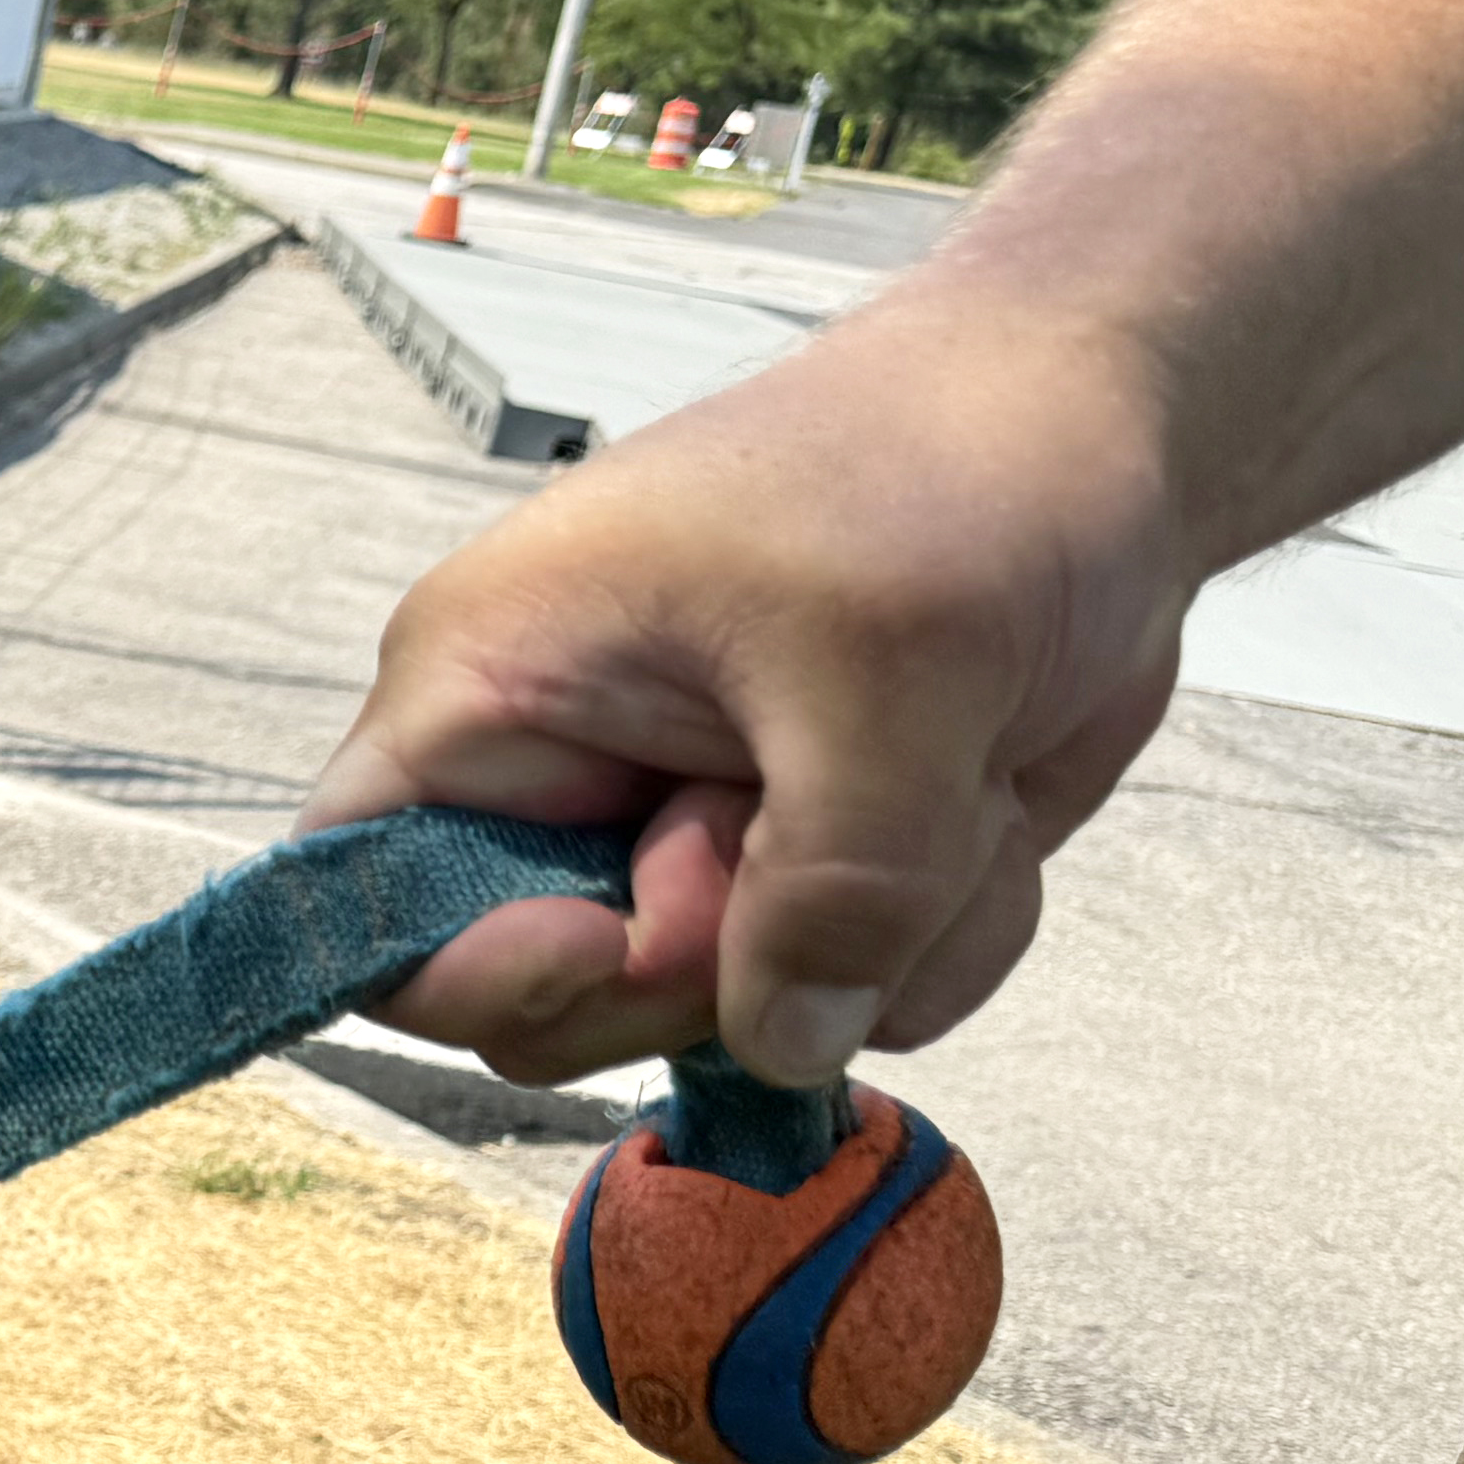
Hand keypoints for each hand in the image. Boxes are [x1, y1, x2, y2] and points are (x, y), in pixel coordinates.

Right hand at [303, 286, 1194, 1082]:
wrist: (1107, 418)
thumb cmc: (956, 465)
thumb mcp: (892, 666)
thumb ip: (832, 886)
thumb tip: (783, 1045)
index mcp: (492, 686)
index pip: (356, 901)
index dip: (464, 968)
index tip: (613, 933)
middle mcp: (566, 782)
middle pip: (548, 1009)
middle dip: (712, 959)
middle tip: (822, 823)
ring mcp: (689, 838)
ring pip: (730, 1019)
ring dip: (875, 937)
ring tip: (940, 770)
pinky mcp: (807, 875)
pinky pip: (848, 1000)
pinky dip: (948, 930)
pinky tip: (985, 794)